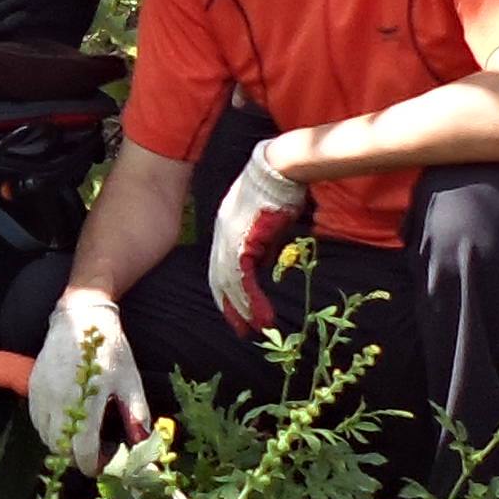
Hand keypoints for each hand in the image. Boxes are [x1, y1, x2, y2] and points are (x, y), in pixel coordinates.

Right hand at [30, 286, 148, 474]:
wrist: (81, 318)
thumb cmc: (110, 350)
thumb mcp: (130, 383)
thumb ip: (137, 418)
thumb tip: (145, 447)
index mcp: (87, 401)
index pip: (83, 451)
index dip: (94, 465)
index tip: (106, 464)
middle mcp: (59, 401)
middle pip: (61, 450)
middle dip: (78, 457)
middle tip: (96, 449)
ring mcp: (42, 394)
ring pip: (46, 438)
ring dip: (63, 444)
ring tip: (82, 434)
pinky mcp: (33, 388)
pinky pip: (37, 422)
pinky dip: (50, 429)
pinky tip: (67, 420)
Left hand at [204, 140, 313, 332]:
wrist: (277, 169)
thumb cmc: (277, 189)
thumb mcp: (266, 220)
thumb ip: (263, 243)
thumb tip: (264, 263)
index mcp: (227, 228)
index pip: (222, 267)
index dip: (227, 291)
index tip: (234, 310)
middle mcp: (223, 236)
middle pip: (220, 279)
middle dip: (230, 307)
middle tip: (239, 329)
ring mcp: (230, 239)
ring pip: (230, 283)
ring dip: (242, 309)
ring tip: (250, 329)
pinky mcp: (243, 242)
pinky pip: (243, 278)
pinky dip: (251, 300)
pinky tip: (259, 315)